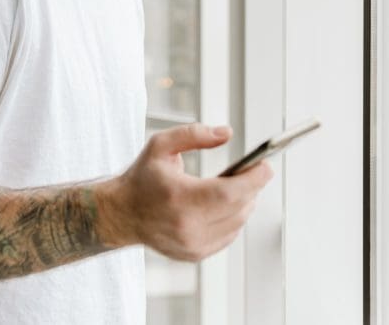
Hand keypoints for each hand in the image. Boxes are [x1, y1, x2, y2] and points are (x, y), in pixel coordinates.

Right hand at [96, 124, 272, 260]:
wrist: (122, 214)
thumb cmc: (143, 177)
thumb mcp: (161, 145)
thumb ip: (194, 134)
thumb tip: (227, 133)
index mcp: (179, 198)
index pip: (230, 193)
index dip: (254, 179)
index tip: (265, 166)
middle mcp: (186, 226)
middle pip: (239, 208)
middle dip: (252, 187)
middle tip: (255, 171)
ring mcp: (192, 245)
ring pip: (237, 223)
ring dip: (245, 202)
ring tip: (240, 186)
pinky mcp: (195, 254)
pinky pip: (229, 235)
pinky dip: (235, 218)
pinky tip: (228, 204)